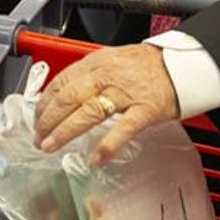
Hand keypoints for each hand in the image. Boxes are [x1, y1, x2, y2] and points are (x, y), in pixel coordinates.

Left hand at [35, 43, 178, 165]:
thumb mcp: (110, 61)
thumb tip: (63, 97)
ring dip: (65, 131)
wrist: (182, 63)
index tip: (36, 119)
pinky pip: (124, 129)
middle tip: (39, 138)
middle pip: (68, 98)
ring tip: (51, 146)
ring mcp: (126, 93)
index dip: (44, 104)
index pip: (60, 83)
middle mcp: (106, 76)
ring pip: (88, 111)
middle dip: (48, 120)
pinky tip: (96, 158)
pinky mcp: (145, 109)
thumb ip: (88, 77)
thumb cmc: (147, 65)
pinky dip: (108, 145)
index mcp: (95, 63)